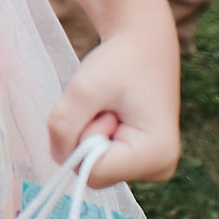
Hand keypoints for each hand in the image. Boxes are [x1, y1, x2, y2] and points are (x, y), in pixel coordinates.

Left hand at [48, 24, 181, 186]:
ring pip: (92, 165)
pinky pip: (97, 157)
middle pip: (92, 172)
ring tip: (108, 107)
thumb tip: (58, 158)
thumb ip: (64, 125)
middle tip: (102, 106)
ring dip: (88, 133)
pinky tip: (110, 114)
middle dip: (84, 136)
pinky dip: (93, 134)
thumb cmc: (118, 62)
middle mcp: (159, 169)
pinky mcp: (139, 160)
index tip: (100, 109)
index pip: (93, 172)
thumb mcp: (84, 89)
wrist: (143, 45)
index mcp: (157, 156)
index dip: (82, 139)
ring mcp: (151, 167)